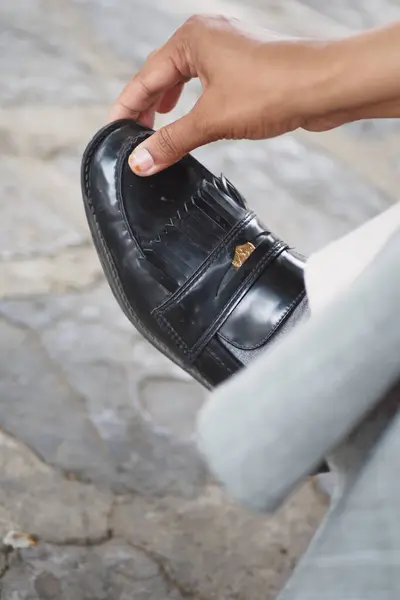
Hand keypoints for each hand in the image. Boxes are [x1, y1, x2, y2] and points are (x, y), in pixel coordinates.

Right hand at [110, 16, 399, 175]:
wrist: (326, 85)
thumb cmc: (274, 88)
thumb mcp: (212, 120)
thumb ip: (172, 140)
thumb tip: (140, 161)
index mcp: (192, 38)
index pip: (146, 76)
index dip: (127, 106)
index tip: (114, 129)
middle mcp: (209, 35)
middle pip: (164, 72)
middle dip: (148, 103)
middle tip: (135, 132)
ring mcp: (230, 48)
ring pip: (188, 75)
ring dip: (171, 100)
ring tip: (160, 121)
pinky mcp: (248, 65)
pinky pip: (210, 81)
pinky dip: (196, 99)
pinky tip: (196, 113)